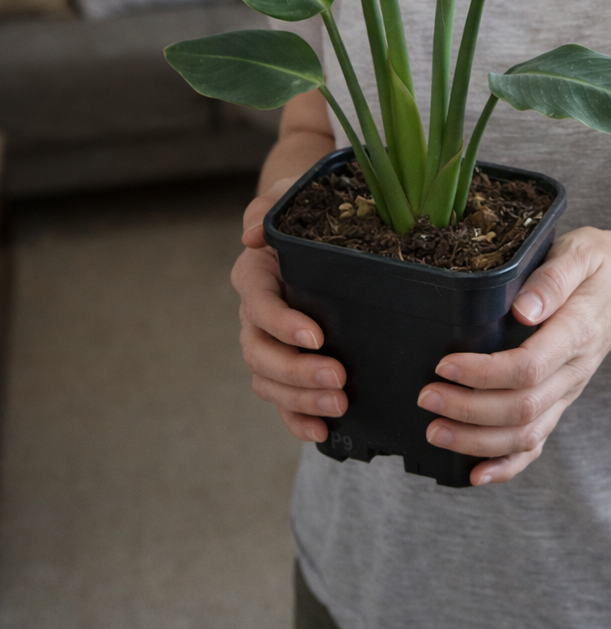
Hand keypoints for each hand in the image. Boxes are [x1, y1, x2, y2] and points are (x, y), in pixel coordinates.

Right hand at [231, 178, 348, 442]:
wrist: (311, 230)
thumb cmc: (303, 210)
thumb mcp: (289, 196)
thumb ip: (269, 208)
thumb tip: (252, 233)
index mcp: (255, 274)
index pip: (258, 302)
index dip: (282, 323)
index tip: (317, 336)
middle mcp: (254, 313)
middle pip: (259, 352)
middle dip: (296, 371)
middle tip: (339, 378)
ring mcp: (266, 343)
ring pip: (268, 380)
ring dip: (300, 398)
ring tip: (340, 405)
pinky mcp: (284, 365)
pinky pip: (281, 400)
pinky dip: (297, 418)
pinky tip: (322, 432)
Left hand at [416, 227, 610, 486]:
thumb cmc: (598, 265)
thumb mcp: (579, 254)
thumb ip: (552, 280)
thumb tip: (523, 309)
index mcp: (577, 332)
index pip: (529, 367)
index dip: (484, 374)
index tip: (445, 365)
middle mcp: (574, 370)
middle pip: (522, 408)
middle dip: (469, 410)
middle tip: (426, 396)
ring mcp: (568, 391)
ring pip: (526, 434)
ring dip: (477, 441)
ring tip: (435, 431)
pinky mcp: (560, 401)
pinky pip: (537, 443)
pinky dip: (506, 465)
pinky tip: (475, 474)